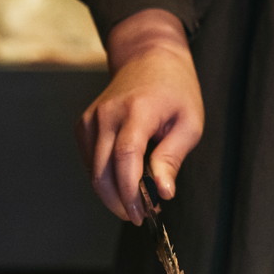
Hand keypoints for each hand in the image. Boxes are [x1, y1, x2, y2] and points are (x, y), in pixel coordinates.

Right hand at [80, 9, 202, 223]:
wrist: (149, 57)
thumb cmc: (175, 90)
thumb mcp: (189, 123)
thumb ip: (172, 158)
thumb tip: (163, 192)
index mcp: (137, 110)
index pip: (125, 157)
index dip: (130, 191)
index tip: (143, 213)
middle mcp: (107, 114)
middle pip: (103, 170)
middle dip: (120, 202)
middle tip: (141, 216)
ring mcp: (92, 118)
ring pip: (93, 170)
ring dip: (112, 193)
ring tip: (137, 199)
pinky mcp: (84, 124)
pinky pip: (90, 161)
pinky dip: (104, 177)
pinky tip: (124, 180)